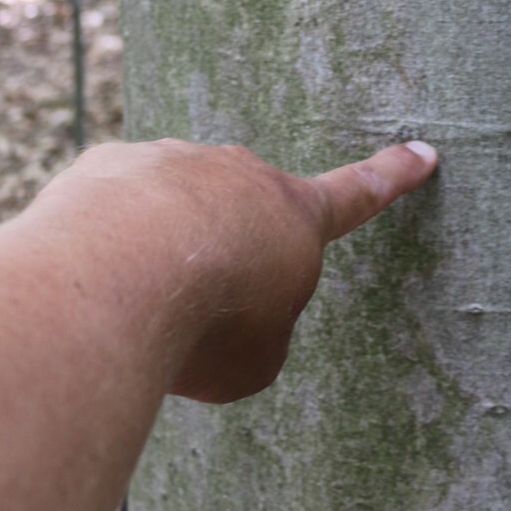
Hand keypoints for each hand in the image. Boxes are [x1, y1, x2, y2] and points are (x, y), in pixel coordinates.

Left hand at [35, 137, 437, 403]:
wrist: (112, 280)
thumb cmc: (203, 326)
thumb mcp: (256, 359)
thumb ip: (254, 326)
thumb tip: (208, 302)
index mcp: (296, 217)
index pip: (358, 194)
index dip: (392, 177)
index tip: (421, 151)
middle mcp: (239, 174)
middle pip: (241, 215)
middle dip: (219, 258)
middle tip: (194, 310)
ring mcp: (172, 161)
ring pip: (169, 214)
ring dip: (156, 253)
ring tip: (132, 304)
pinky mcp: (109, 165)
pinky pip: (110, 210)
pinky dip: (103, 245)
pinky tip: (89, 280)